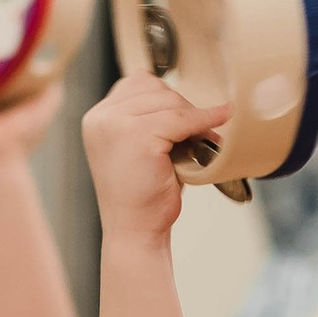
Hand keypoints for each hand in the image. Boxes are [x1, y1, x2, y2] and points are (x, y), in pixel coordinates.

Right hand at [82, 71, 233, 248]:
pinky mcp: (137, 135)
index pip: (138, 84)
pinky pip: (180, 118)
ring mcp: (116, 124)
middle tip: (203, 135)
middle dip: (183, 108)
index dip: (167, 101)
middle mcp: (101, 117)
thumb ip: (151, 120)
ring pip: (169, 101)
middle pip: (155, 88)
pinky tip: (220, 120)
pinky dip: (204, 120)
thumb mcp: (140, 149)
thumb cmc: (143, 196)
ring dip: (193, 117)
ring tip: (204, 143)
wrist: (135, 232)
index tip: (186, 122)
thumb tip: (195, 99)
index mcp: (97, 118)